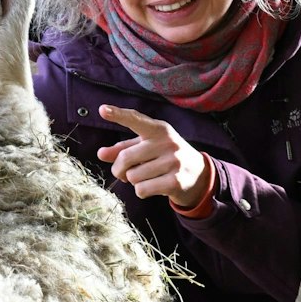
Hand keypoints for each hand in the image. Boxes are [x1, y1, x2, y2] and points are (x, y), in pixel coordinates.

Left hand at [96, 104, 211, 207]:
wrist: (198, 175)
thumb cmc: (165, 157)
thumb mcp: (147, 148)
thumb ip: (124, 149)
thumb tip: (101, 154)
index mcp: (159, 129)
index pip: (136, 120)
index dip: (118, 115)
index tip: (102, 109)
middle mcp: (167, 142)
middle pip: (125, 158)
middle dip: (119, 169)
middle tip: (125, 173)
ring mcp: (173, 161)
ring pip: (133, 177)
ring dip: (134, 182)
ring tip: (147, 177)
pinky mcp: (175, 181)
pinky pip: (142, 190)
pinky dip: (142, 192)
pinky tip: (154, 186)